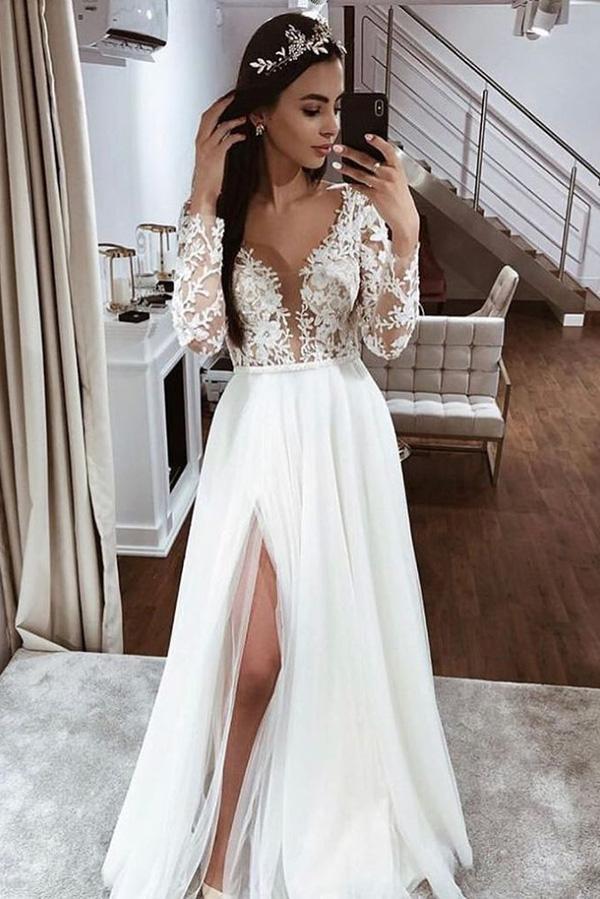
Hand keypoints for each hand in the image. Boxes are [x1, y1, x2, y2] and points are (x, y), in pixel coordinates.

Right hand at [190, 91, 246, 205]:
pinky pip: (227, 140)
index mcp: (199, 140)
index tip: (226, 99)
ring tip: (243, 118)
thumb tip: (226, 135)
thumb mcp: (208, 158)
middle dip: (222, 105)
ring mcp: (208, 148)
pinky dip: (236, 135)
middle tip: (233, 98)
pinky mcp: (216, 156)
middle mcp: (202, 141)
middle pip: (211, 116)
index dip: (216, 106)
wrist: (204, 192)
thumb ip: (214, 145)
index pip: (206, 117)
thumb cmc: (208, 177)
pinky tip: (243, 135)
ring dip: (233, 120)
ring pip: (220, 126)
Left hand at [332, 135, 418, 248]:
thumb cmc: (400, 197)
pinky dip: (351, 183)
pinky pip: (359, 187)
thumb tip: (368, 156)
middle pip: (366, 160)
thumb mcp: (399, 178)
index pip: (387, 149)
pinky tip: (344, 179)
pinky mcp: (375, 196)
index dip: (377, 141)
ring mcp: (382, 185)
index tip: (367, 136)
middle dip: (349, 152)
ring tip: (336, 164)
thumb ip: (387, 167)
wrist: (404, 217)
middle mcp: (390, 174)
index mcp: (397, 167)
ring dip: (346, 168)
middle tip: (338, 147)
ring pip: (359, 174)